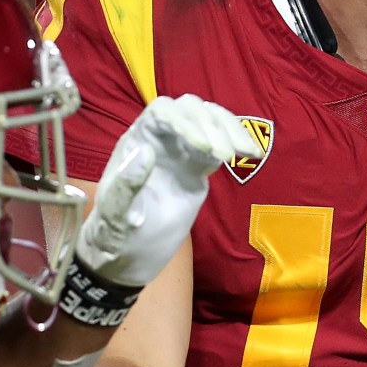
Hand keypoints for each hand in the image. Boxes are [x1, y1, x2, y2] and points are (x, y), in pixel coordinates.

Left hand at [77, 94, 262, 286]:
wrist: (128, 257)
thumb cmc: (115, 236)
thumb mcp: (114, 216)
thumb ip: (125, 186)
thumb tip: (147, 150)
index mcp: (136, 142)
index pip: (162, 112)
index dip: (186, 122)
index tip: (205, 148)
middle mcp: (159, 140)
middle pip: (189, 109)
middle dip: (212, 124)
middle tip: (226, 156)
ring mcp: (179, 152)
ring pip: (208, 120)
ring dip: (229, 129)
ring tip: (246, 152)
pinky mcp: (197, 168)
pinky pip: (219, 144)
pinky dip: (237, 143)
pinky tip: (252, 153)